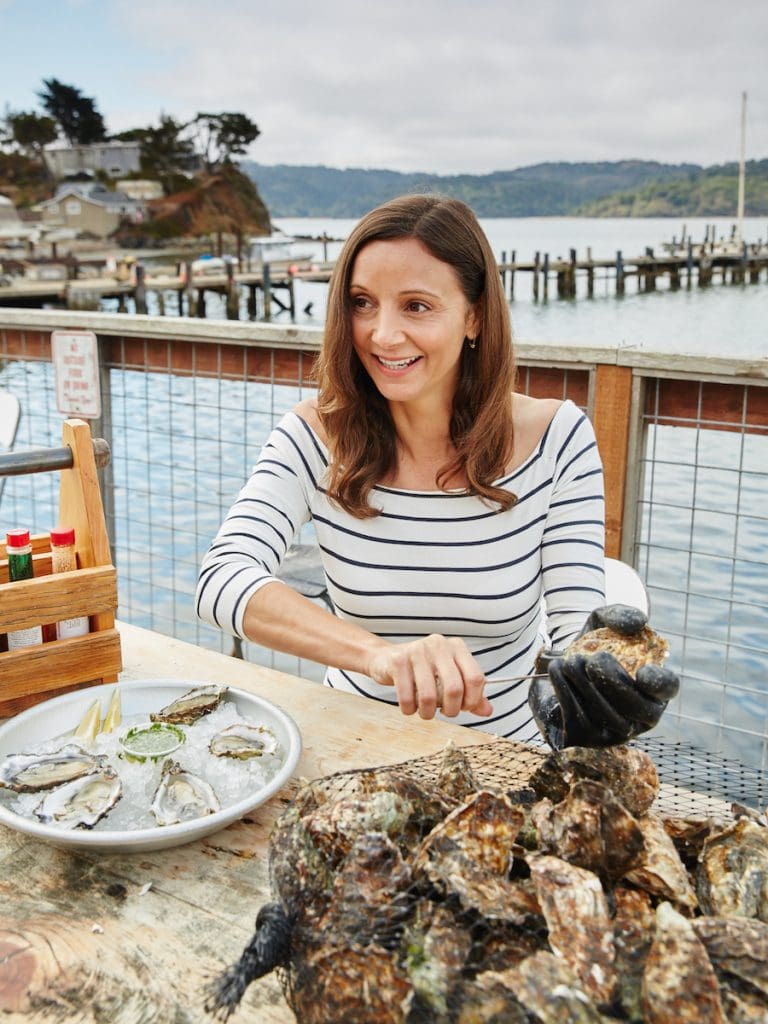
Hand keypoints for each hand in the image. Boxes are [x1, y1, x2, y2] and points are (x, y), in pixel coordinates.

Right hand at [366, 635, 491, 720]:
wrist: (385, 659)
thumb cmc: (421, 671)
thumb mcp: (448, 678)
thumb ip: (469, 694)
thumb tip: (487, 711)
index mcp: (456, 647)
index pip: (476, 678)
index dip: (472, 700)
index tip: (464, 708)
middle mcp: (439, 645)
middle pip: (454, 689)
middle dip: (451, 710)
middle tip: (445, 712)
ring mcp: (417, 651)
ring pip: (429, 696)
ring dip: (428, 713)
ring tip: (425, 711)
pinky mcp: (398, 661)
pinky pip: (407, 697)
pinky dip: (409, 709)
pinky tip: (409, 706)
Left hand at [528, 604, 679, 748]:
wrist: (555, 669)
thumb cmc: (590, 646)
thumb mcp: (602, 623)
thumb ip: (620, 615)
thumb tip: (639, 622)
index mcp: (653, 686)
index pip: (668, 688)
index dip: (659, 683)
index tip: (642, 671)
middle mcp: (641, 715)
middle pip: (638, 708)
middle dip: (614, 683)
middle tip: (593, 661)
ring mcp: (616, 732)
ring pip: (607, 715)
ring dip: (584, 684)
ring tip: (569, 661)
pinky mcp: (587, 738)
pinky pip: (578, 718)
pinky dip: (565, 691)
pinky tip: (557, 670)